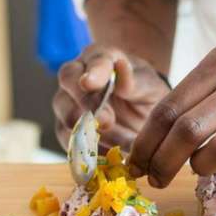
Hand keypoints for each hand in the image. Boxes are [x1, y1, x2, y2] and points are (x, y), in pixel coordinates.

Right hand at [53, 45, 170, 152]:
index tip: (90, 83)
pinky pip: (71, 143)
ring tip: (122, 145)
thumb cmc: (145, 91)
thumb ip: (135, 80)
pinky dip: (90, 152)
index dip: (91, 73)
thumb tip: (121, 68)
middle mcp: (77, 77)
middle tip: (106, 121)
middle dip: (87, 105)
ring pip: (66, 116)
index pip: (92, 60)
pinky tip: (110, 158)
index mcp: (100, 58)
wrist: (141, 113)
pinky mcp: (67, 130)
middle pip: (69, 85)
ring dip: (92, 133)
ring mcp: (67, 103)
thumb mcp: (149, 84)